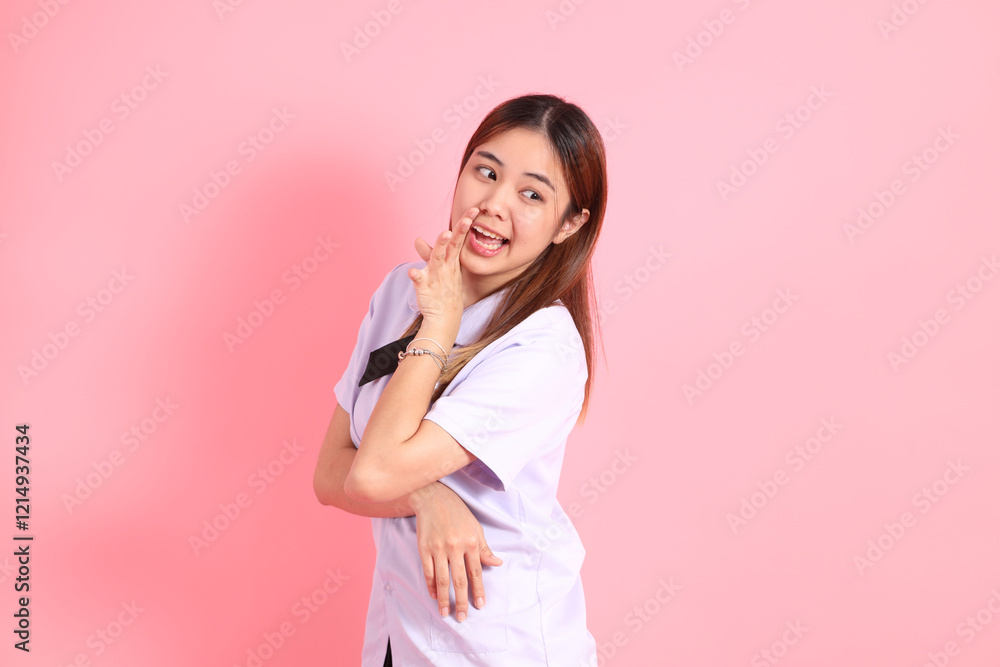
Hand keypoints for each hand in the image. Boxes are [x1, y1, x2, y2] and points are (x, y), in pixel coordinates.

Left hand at [409, 207, 478, 335]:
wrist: (444, 316)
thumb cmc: (442, 290)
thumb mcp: (438, 269)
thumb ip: (427, 253)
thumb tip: (418, 240)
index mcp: (451, 261)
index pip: (459, 239)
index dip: (465, 224)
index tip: (474, 209)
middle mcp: (445, 267)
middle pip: (452, 246)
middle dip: (459, 232)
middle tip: (467, 219)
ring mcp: (436, 276)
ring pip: (437, 259)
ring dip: (440, 247)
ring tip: (445, 234)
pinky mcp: (425, 287)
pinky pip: (420, 280)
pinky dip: (416, 276)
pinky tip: (412, 271)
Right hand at [411, 481, 502, 621]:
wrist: (434, 498)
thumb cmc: (458, 514)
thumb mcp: (476, 528)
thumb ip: (484, 549)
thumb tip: (497, 564)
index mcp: (470, 542)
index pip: (476, 572)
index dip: (478, 590)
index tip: (479, 605)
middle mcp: (454, 547)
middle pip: (459, 580)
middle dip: (461, 601)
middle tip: (463, 617)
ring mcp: (438, 548)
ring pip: (442, 579)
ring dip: (444, 598)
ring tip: (446, 612)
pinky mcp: (424, 548)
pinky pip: (428, 572)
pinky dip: (431, 585)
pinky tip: (435, 595)